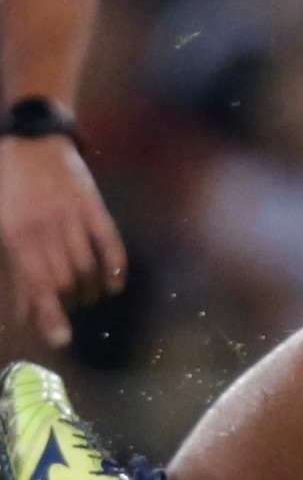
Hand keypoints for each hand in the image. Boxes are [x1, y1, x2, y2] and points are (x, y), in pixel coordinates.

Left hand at [0, 133, 124, 349]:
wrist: (31, 140)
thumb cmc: (8, 186)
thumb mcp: (2, 227)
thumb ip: (14, 269)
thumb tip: (21, 312)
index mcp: (15, 234)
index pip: (37, 284)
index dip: (48, 314)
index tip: (60, 340)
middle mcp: (44, 228)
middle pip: (64, 280)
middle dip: (67, 303)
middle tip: (67, 310)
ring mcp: (71, 216)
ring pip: (86, 266)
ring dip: (88, 289)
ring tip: (85, 297)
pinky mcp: (93, 206)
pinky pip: (109, 241)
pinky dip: (115, 266)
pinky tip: (114, 284)